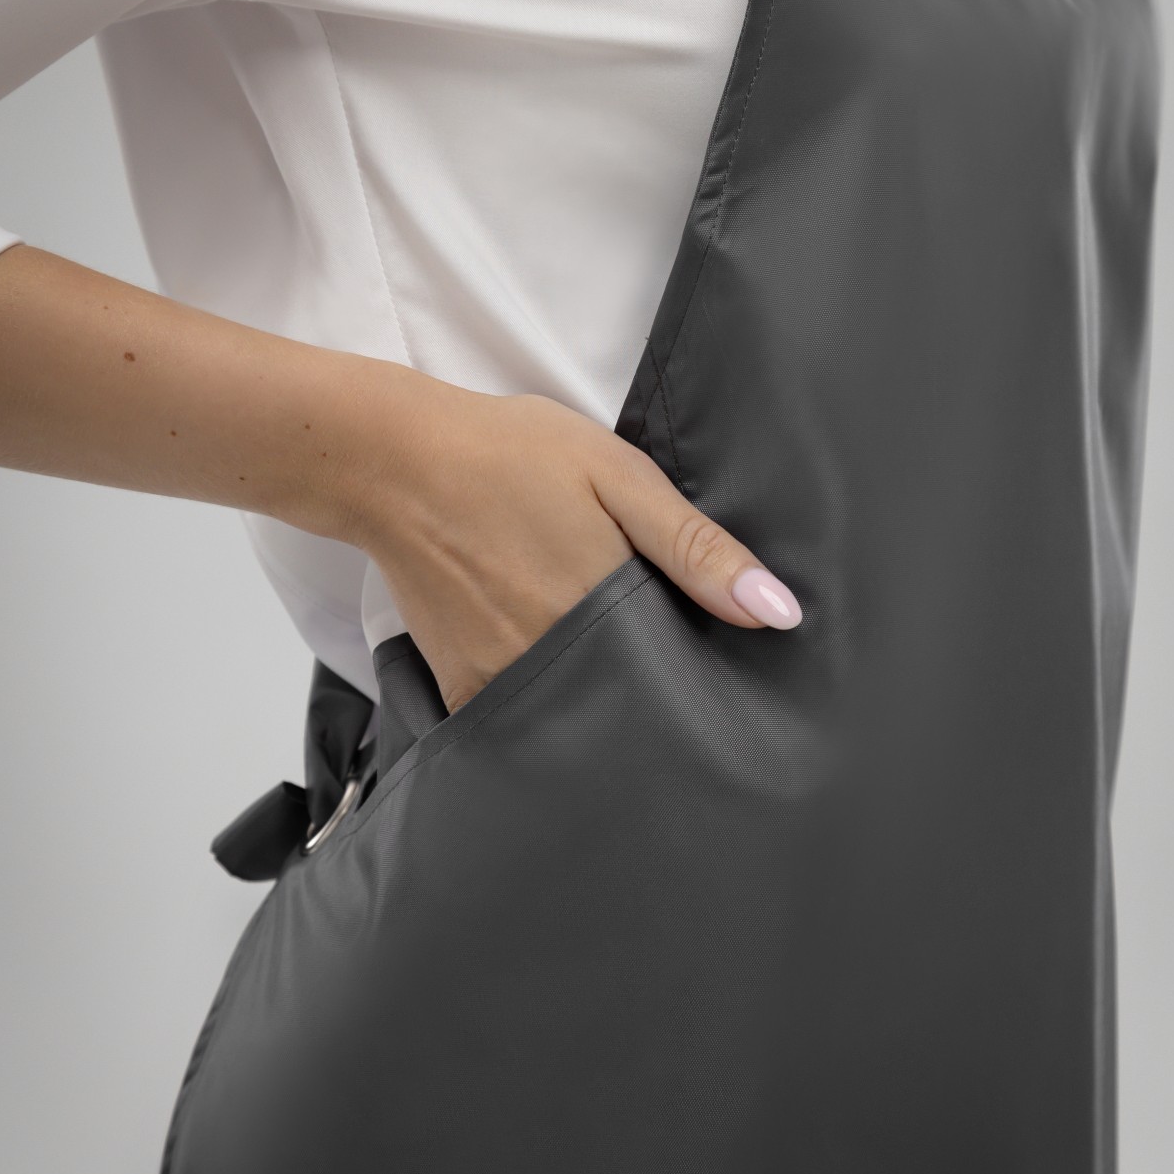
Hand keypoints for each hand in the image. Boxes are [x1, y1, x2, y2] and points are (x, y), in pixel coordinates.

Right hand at [341, 375, 801, 715]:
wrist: (395, 464)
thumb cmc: (513, 456)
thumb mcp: (619, 477)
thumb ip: (697, 548)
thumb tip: (778, 613)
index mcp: (608, 611)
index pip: (683, 679)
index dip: (703, 675)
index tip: (714, 665)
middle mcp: (558, 663)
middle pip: (633, 705)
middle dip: (653, 692)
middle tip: (650, 648)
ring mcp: (506, 684)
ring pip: (579, 717)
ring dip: (599, 697)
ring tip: (597, 646)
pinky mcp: (464, 691)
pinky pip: (522, 717)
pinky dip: (542, 700)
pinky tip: (544, 653)